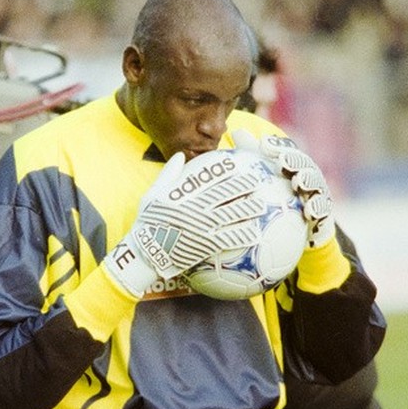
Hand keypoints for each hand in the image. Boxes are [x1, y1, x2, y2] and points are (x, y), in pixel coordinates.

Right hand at [104, 150, 265, 295]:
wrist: (145, 253)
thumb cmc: (147, 223)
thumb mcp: (152, 195)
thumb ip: (168, 174)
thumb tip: (180, 155)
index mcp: (185, 194)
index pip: (210, 177)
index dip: (227, 169)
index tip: (239, 162)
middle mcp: (197, 207)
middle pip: (226, 193)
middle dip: (244, 185)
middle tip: (259, 180)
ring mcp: (203, 226)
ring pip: (232, 214)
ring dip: (249, 209)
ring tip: (262, 205)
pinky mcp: (206, 244)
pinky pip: (229, 238)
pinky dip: (242, 235)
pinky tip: (255, 233)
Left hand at [232, 130, 334, 247]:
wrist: (299, 231)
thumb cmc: (279, 200)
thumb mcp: (265, 177)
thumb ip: (252, 155)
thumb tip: (237, 131)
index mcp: (294, 167)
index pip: (286, 151)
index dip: (277, 146)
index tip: (263, 143)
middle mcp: (308, 178)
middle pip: (304, 165)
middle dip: (295, 160)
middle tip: (282, 160)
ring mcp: (318, 195)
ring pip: (316, 184)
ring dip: (309, 180)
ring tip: (299, 180)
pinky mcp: (324, 215)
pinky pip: (324, 211)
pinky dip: (318, 208)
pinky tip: (309, 210)